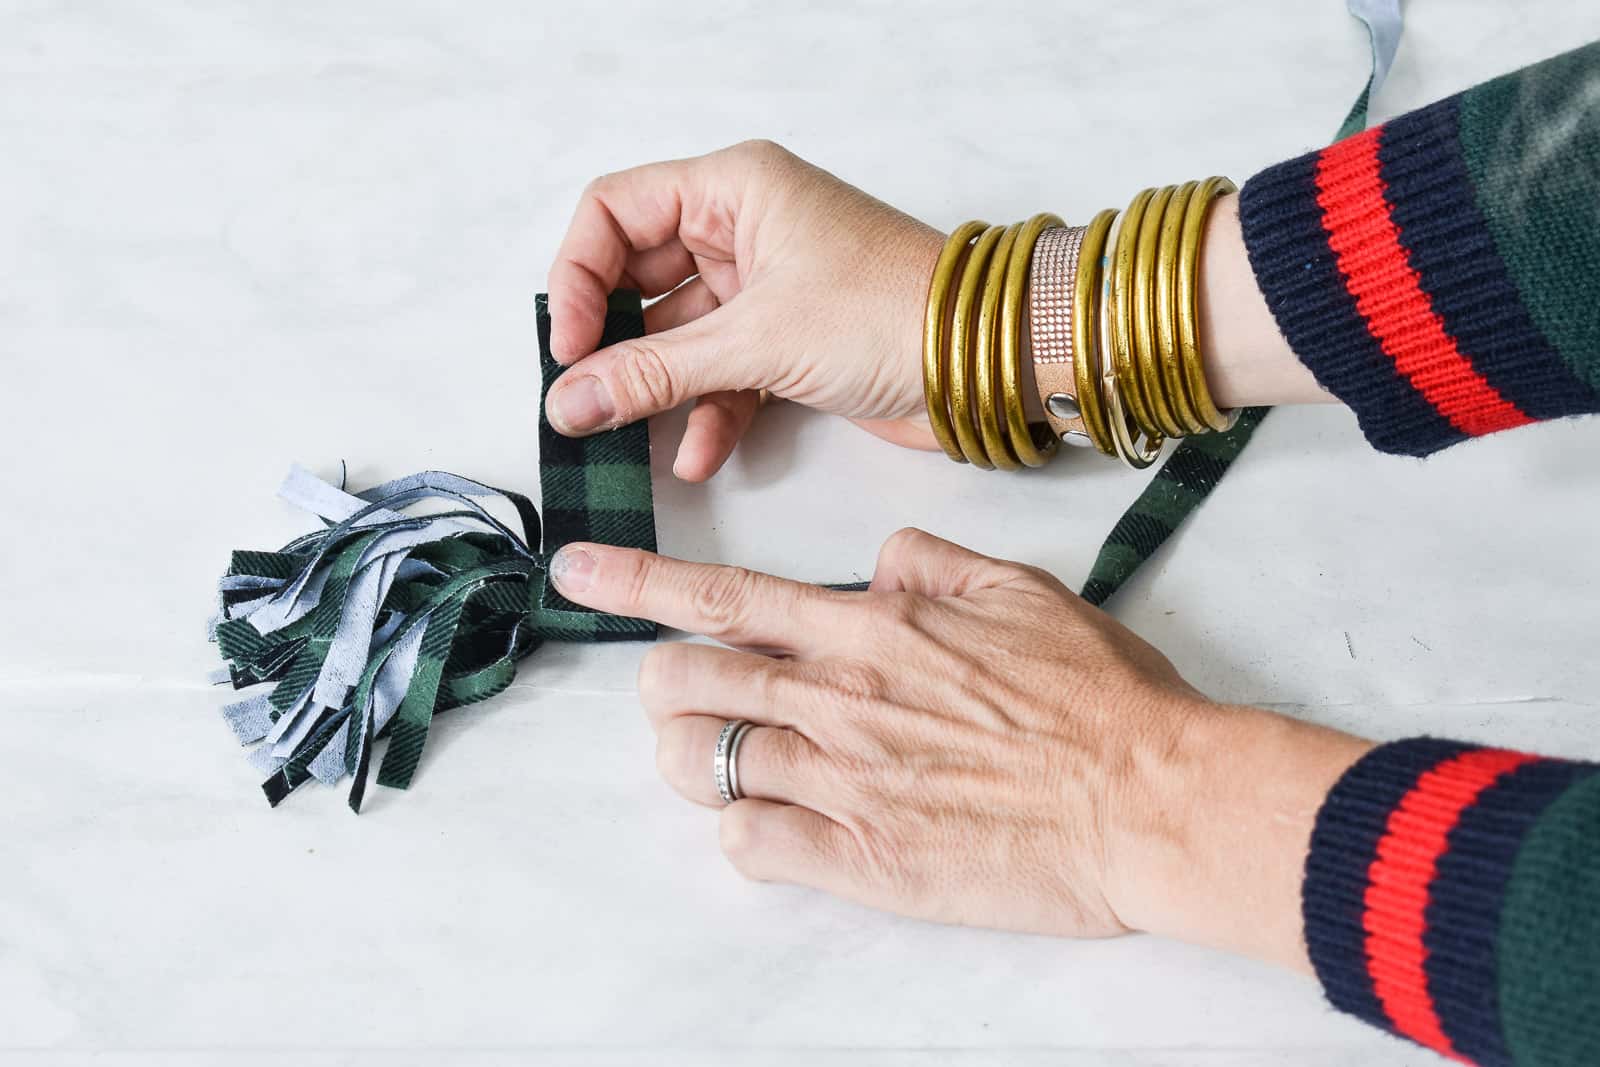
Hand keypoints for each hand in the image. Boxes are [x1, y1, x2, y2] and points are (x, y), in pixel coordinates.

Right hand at [544, 140, 942, 480]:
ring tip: (627, 441)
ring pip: (680, 337)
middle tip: (585, 400)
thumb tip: (570, 401)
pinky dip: (707, 415)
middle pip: (639, 279)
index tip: (567, 348)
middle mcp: (745, 228)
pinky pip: (722, 375)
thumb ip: (653, 373)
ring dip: (657, 391)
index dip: (578, 276)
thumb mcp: (756, 340)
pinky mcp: (789, 343)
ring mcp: (767, 289)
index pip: (614, 211)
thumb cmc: (891, 312)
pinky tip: (697, 458)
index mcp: (734, 189)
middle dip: (613, 345)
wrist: (985, 364)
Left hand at [548, 529, 1371, 959]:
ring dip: (695, 756)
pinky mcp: (861, 859)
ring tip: (729, 756)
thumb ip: (933, 562)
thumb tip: (879, 559)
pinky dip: (747, 832)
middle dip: (660, 683)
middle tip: (681, 692)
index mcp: (871, 628)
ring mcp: (843, 782)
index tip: (578, 571)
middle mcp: (839, 698)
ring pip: (700, 761)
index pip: (723, 596)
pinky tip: (784, 824)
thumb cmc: (1098, 697)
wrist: (1150, 799)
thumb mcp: (1022, 591)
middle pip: (685, 681)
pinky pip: (749, 844)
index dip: (635, 583)